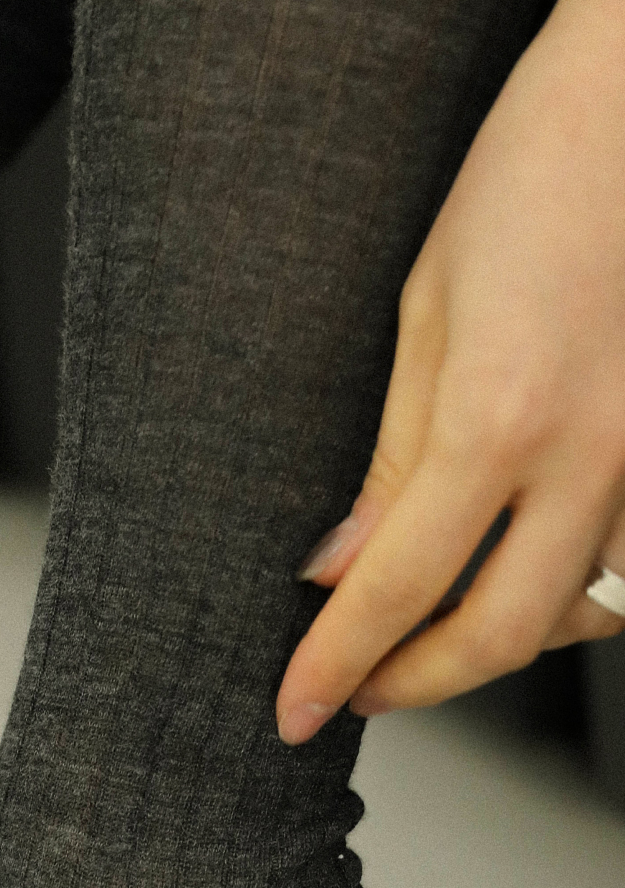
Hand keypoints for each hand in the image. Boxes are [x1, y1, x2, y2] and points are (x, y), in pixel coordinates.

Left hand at [277, 0, 624, 746]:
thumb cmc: (529, 177)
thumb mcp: (425, 312)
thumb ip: (392, 459)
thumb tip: (337, 568)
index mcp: (498, 420)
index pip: (395, 590)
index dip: (337, 666)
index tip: (295, 711)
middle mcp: (592, 456)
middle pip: (501, 636)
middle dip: (419, 682)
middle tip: (359, 690)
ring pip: (582, 614)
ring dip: (501, 642)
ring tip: (431, 632)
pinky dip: (574, 594)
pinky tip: (523, 575)